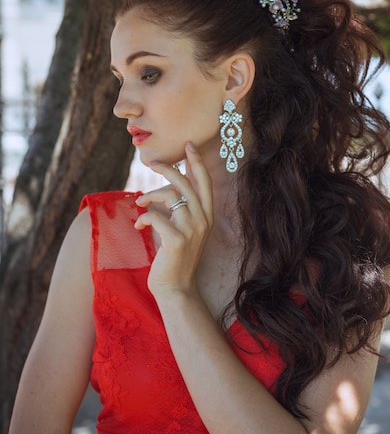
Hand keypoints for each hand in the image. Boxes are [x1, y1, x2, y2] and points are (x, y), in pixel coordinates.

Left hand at [134, 142, 213, 301]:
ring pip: (169, 196)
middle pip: (185, 183)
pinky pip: (156, 216)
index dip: (197, 162)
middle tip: (151, 163)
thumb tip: (169, 184)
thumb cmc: (175, 256)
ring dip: (150, 195)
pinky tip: (139, 225)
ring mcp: (192, 230)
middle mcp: (203, 220)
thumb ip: (181, 208)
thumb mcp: (183, 228)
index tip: (188, 145)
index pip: (204, 182)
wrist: (175, 288)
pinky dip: (144, 217)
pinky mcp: (177, 241)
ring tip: (140, 202)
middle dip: (167, 169)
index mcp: (207, 215)